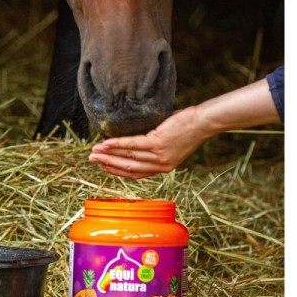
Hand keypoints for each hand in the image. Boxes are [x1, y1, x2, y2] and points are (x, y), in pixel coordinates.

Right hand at [88, 107, 206, 179]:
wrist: (203, 122)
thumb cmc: (189, 127)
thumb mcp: (172, 142)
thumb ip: (155, 146)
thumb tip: (136, 140)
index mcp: (164, 167)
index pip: (136, 173)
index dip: (118, 171)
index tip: (104, 167)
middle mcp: (161, 165)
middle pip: (129, 168)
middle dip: (108, 165)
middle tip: (92, 161)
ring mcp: (159, 155)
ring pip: (128, 157)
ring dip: (109, 155)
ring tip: (94, 152)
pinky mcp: (157, 143)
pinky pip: (132, 144)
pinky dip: (117, 144)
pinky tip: (106, 143)